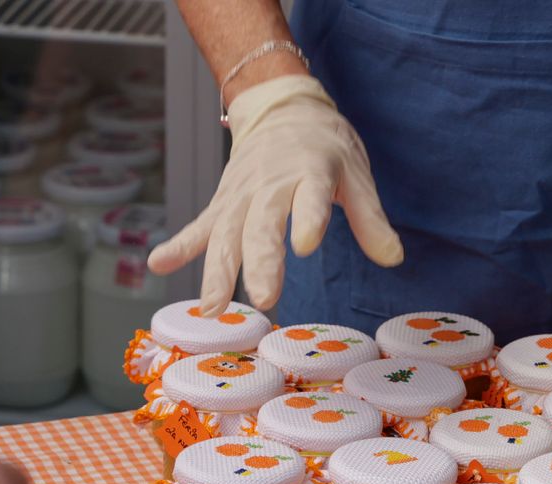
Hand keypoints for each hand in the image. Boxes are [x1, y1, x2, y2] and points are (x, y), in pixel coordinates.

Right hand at [147, 75, 401, 313]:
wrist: (282, 108)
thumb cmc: (325, 147)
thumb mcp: (355, 174)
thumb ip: (371, 219)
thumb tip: (392, 258)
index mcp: (308, 171)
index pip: (308, 196)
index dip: (307, 219)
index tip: (305, 245)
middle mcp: (269, 184)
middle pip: (261, 226)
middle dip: (260, 263)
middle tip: (263, 299)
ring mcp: (241, 195)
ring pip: (225, 234)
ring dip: (218, 271)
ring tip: (213, 307)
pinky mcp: (223, 204)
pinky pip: (199, 228)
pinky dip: (179, 246)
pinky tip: (158, 265)